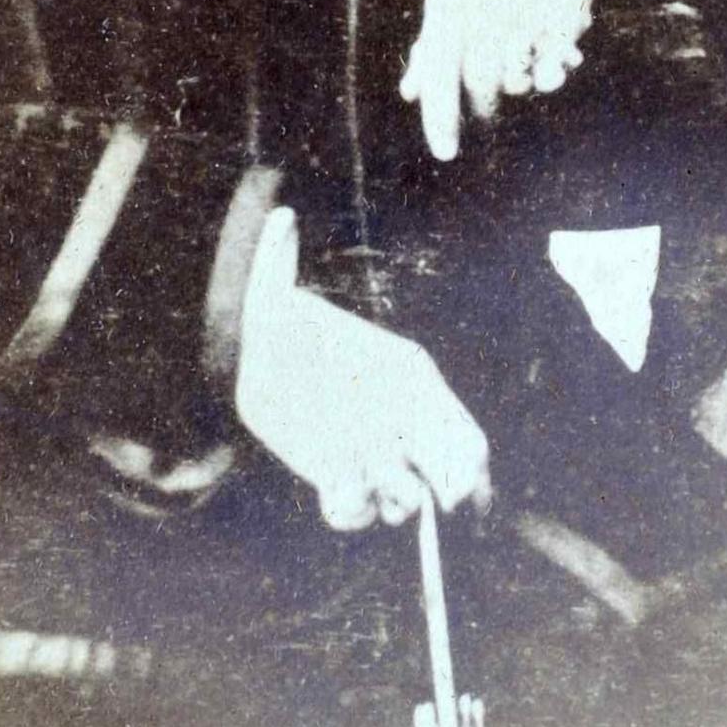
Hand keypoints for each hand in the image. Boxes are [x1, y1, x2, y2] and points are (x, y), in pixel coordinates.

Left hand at [233, 209, 489, 530]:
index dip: (469, 470)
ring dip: (391, 498)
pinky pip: (354, 509)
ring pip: (400, 499)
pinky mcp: (336, 476)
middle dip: (440, 492)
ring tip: (371, 481)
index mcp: (412, 383)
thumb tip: (279, 216)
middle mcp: (400, 424)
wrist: (257, 362)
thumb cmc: (286, 324)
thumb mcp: (276, 298)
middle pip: (445, 478)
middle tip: (428, 494)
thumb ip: (281, 268)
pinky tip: (337, 491)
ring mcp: (372, 455)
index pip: (464, 439)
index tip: (461, 491)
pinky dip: (350, 508)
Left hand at [399, 0, 638, 161]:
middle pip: (481, 81)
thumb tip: (409, 94)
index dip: (441, 117)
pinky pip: (557, 57)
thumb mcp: (446, 3)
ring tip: (524, 72)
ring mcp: (525, 2)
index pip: (440, 71)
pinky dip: (555, 69)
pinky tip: (559, 65)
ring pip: (519, 75)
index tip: (446, 155)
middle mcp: (484, 3)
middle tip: (488, 113)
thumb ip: (430, 49)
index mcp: (449, 4)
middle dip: (485, 106)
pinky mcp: (563, 3)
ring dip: (521, 84)